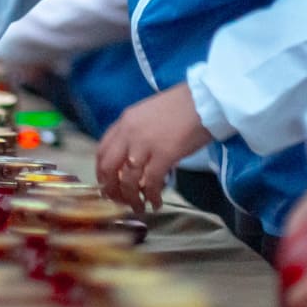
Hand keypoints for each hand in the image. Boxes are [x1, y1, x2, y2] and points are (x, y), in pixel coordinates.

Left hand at [96, 83, 211, 212]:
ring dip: (131, 198)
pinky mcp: (164, 155)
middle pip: (109, 168)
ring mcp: (145, 144)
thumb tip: (133, 160)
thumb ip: (136, 134)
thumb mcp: (148, 115)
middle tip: (120, 201)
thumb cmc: (181, 105)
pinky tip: (156, 202)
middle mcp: (129, 133)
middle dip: (111, 190)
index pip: (102, 152)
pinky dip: (152, 196)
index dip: (102, 173)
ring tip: (139, 206)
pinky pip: (151, 183)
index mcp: (125, 121)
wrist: (204, 99)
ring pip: (128, 180)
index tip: (108, 186)